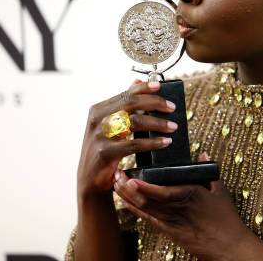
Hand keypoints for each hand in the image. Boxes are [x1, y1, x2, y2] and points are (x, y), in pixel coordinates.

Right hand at [76, 79, 178, 199]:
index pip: (125, 93)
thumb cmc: (103, 150)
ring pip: (134, 122)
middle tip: (172, 108)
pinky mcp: (105, 153)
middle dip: (155, 103)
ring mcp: (100, 136)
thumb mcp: (109, 125)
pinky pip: (134, 144)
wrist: (89, 180)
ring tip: (172, 127)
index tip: (160, 86)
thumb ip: (121, 105)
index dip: (144, 88)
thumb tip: (137, 82)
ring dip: (158, 123)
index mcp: (98, 110)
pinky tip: (165, 142)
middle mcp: (97, 119)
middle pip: (131, 103)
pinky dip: (153, 142)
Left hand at [113, 152, 251, 260]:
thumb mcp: (220, 190)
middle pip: (147, 199)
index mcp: (190, 194)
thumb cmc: (225, 219)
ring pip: (144, 209)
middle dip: (128, 187)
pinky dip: (135, 210)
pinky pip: (148, 219)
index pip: (162, 191)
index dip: (144, 186)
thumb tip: (203, 154)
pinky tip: (125, 202)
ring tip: (115, 185)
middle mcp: (177, 208)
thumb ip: (208, 171)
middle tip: (116, 175)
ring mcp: (172, 222)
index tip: (130, 177)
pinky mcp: (170, 231)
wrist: (227, 246)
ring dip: (128, 197)